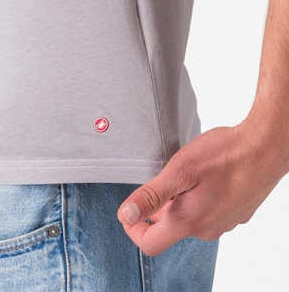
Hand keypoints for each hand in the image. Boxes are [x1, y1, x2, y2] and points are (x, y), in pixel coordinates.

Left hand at [116, 122, 287, 255]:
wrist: (265, 147)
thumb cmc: (224, 155)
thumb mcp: (179, 171)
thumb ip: (151, 196)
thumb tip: (126, 215)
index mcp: (188, 221)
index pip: (150, 244)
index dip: (133, 229)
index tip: (130, 209)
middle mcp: (206, 229)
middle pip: (169, 229)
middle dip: (158, 208)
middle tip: (163, 180)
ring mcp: (223, 222)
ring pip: (189, 219)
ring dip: (179, 201)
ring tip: (186, 176)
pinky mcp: (235, 213)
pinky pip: (208, 212)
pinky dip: (198, 198)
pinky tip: (205, 178)